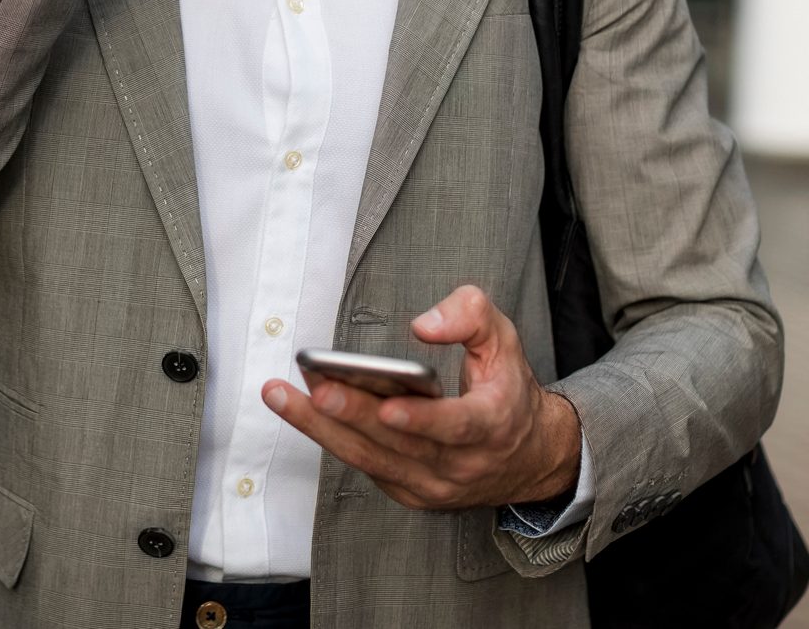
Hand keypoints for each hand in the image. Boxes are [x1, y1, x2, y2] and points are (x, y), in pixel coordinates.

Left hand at [261, 285, 580, 511]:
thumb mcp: (505, 341)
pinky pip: (364, 465)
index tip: (390, 407)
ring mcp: (431, 484)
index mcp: (491, 425)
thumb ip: (470, 316)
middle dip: (353, 417)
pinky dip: (330, 438)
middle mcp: (459, 464)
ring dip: (320, 428)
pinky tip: (299, 410)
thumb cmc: (508, 391)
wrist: (528, 458)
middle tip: (315, 391)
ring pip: (370, 458)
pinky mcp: (409, 492)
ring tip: (280, 395)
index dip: (423, 421)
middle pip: (398, 444)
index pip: (456, 427)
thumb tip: (424, 324)